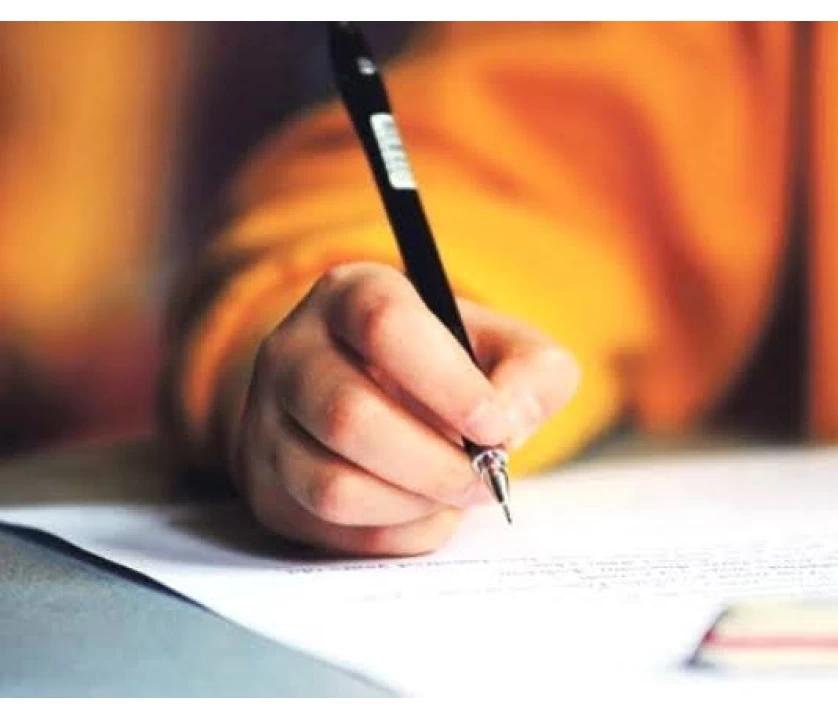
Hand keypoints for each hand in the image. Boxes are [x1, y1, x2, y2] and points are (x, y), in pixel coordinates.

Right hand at [233, 261, 579, 555]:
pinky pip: (332, 530)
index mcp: (353, 293)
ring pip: (333, 485)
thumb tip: (506, 422)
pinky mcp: (267, 485)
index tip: (494, 425)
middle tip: (486, 478)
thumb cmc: (456, 372)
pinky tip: (425, 509)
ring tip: (456, 492)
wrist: (397, 405)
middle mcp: (292, 350)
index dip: (446, 383)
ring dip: (414, 504)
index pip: (384, 324)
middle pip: (349, 416)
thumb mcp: (512, 352)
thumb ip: (533, 374)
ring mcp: (267, 420)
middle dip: (435, 464)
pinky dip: (396, 534)